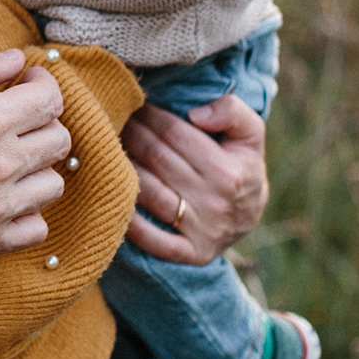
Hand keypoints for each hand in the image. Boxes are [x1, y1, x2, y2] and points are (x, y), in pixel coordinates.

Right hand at [0, 48, 71, 266]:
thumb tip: (15, 60)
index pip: (49, 99)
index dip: (43, 83)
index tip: (28, 81)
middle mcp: (1, 165)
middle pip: (59, 140)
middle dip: (43, 120)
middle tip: (18, 115)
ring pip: (53, 184)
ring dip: (38, 165)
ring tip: (11, 156)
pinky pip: (36, 228)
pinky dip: (28, 210)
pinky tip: (5, 194)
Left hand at [121, 94, 268, 265]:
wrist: (249, 216)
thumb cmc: (241, 165)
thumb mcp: (250, 135)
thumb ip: (232, 112)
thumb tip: (196, 113)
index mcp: (229, 171)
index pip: (175, 135)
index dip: (150, 116)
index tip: (135, 105)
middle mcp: (216, 202)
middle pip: (157, 159)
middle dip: (132, 135)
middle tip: (113, 120)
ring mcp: (203, 231)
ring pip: (150, 193)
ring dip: (123, 169)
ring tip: (108, 149)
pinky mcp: (191, 253)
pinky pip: (155, 241)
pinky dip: (133, 225)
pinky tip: (113, 201)